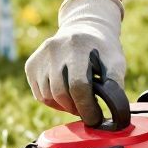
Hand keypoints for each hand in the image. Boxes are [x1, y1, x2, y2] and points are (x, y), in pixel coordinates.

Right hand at [25, 0, 125, 125]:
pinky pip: (39, 95)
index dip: (87, 107)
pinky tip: (66, 94)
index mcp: (77, 46)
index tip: (95, 118)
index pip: (78, 85)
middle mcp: (54, 49)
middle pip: (60, 93)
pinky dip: (53, 101)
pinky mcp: (31, 64)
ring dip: (64, 106)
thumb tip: (115, 113)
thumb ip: (115, 84)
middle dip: (76, 108)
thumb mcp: (115, 61)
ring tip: (77, 100)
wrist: (83, 28)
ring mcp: (40, 56)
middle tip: (87, 110)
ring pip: (47, 96)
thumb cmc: (102, 50)